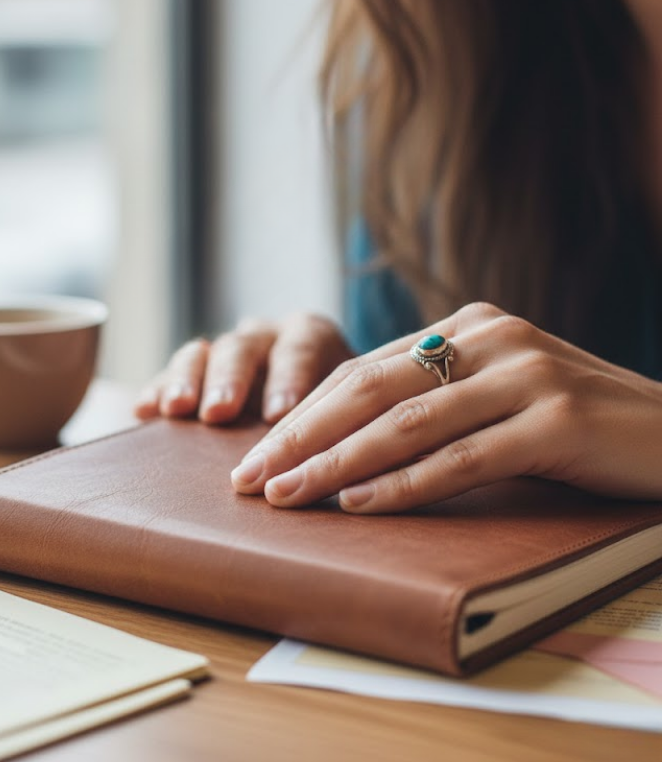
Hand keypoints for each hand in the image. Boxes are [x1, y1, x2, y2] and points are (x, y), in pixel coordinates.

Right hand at [134, 313, 352, 424]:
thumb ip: (342, 424)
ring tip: (177, 409)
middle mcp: (265, 337)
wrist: (320, 411)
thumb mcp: (348, 410)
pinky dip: (158, 389)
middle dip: (231, 379)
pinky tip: (145, 410)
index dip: (289, 377)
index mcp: (310, 336)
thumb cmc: (341, 417)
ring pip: (203, 353)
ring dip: (188, 380)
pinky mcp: (193, 374)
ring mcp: (226, 353)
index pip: (301, 346)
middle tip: (220, 411)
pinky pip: (170, 375)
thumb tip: (332, 462)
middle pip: (244, 347)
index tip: (278, 413)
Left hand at [230, 302, 661, 511]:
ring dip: (336, 463)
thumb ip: (441, 398)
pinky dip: (403, 483)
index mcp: (470, 324)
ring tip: (286, 496)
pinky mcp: (553, 420)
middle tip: (250, 476)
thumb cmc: (579, 422)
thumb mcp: (503, 393)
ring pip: (407, 423)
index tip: (258, 451)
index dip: (305, 413)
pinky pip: (461, 459)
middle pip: (372, 389)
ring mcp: (524, 374)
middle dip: (302, 436)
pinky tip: (358, 504)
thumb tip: (352, 442)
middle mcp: (490, 337)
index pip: (366, 370)